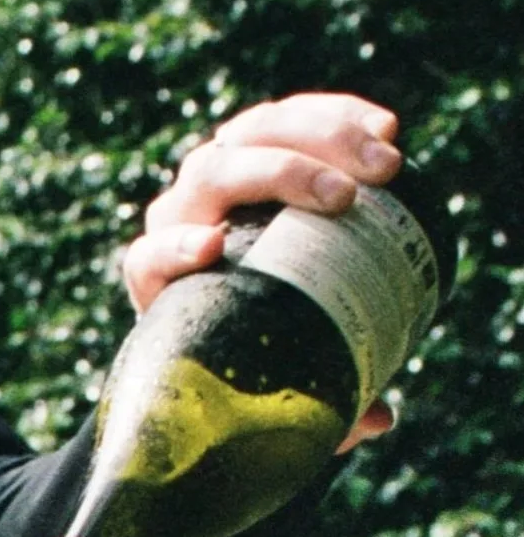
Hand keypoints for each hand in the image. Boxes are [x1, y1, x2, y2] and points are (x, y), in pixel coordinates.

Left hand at [123, 94, 404, 447]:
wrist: (247, 300)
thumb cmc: (257, 350)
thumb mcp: (277, 383)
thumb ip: (317, 403)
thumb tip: (377, 421)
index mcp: (164, 279)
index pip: (150, 257)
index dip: (174, 248)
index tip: (212, 248)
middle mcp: (183, 216)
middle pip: (214, 174)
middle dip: (280, 176)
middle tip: (345, 197)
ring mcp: (218, 173)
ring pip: (255, 132)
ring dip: (322, 136)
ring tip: (387, 164)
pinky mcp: (258, 142)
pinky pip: (291, 115)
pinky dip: (338, 115)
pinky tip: (385, 129)